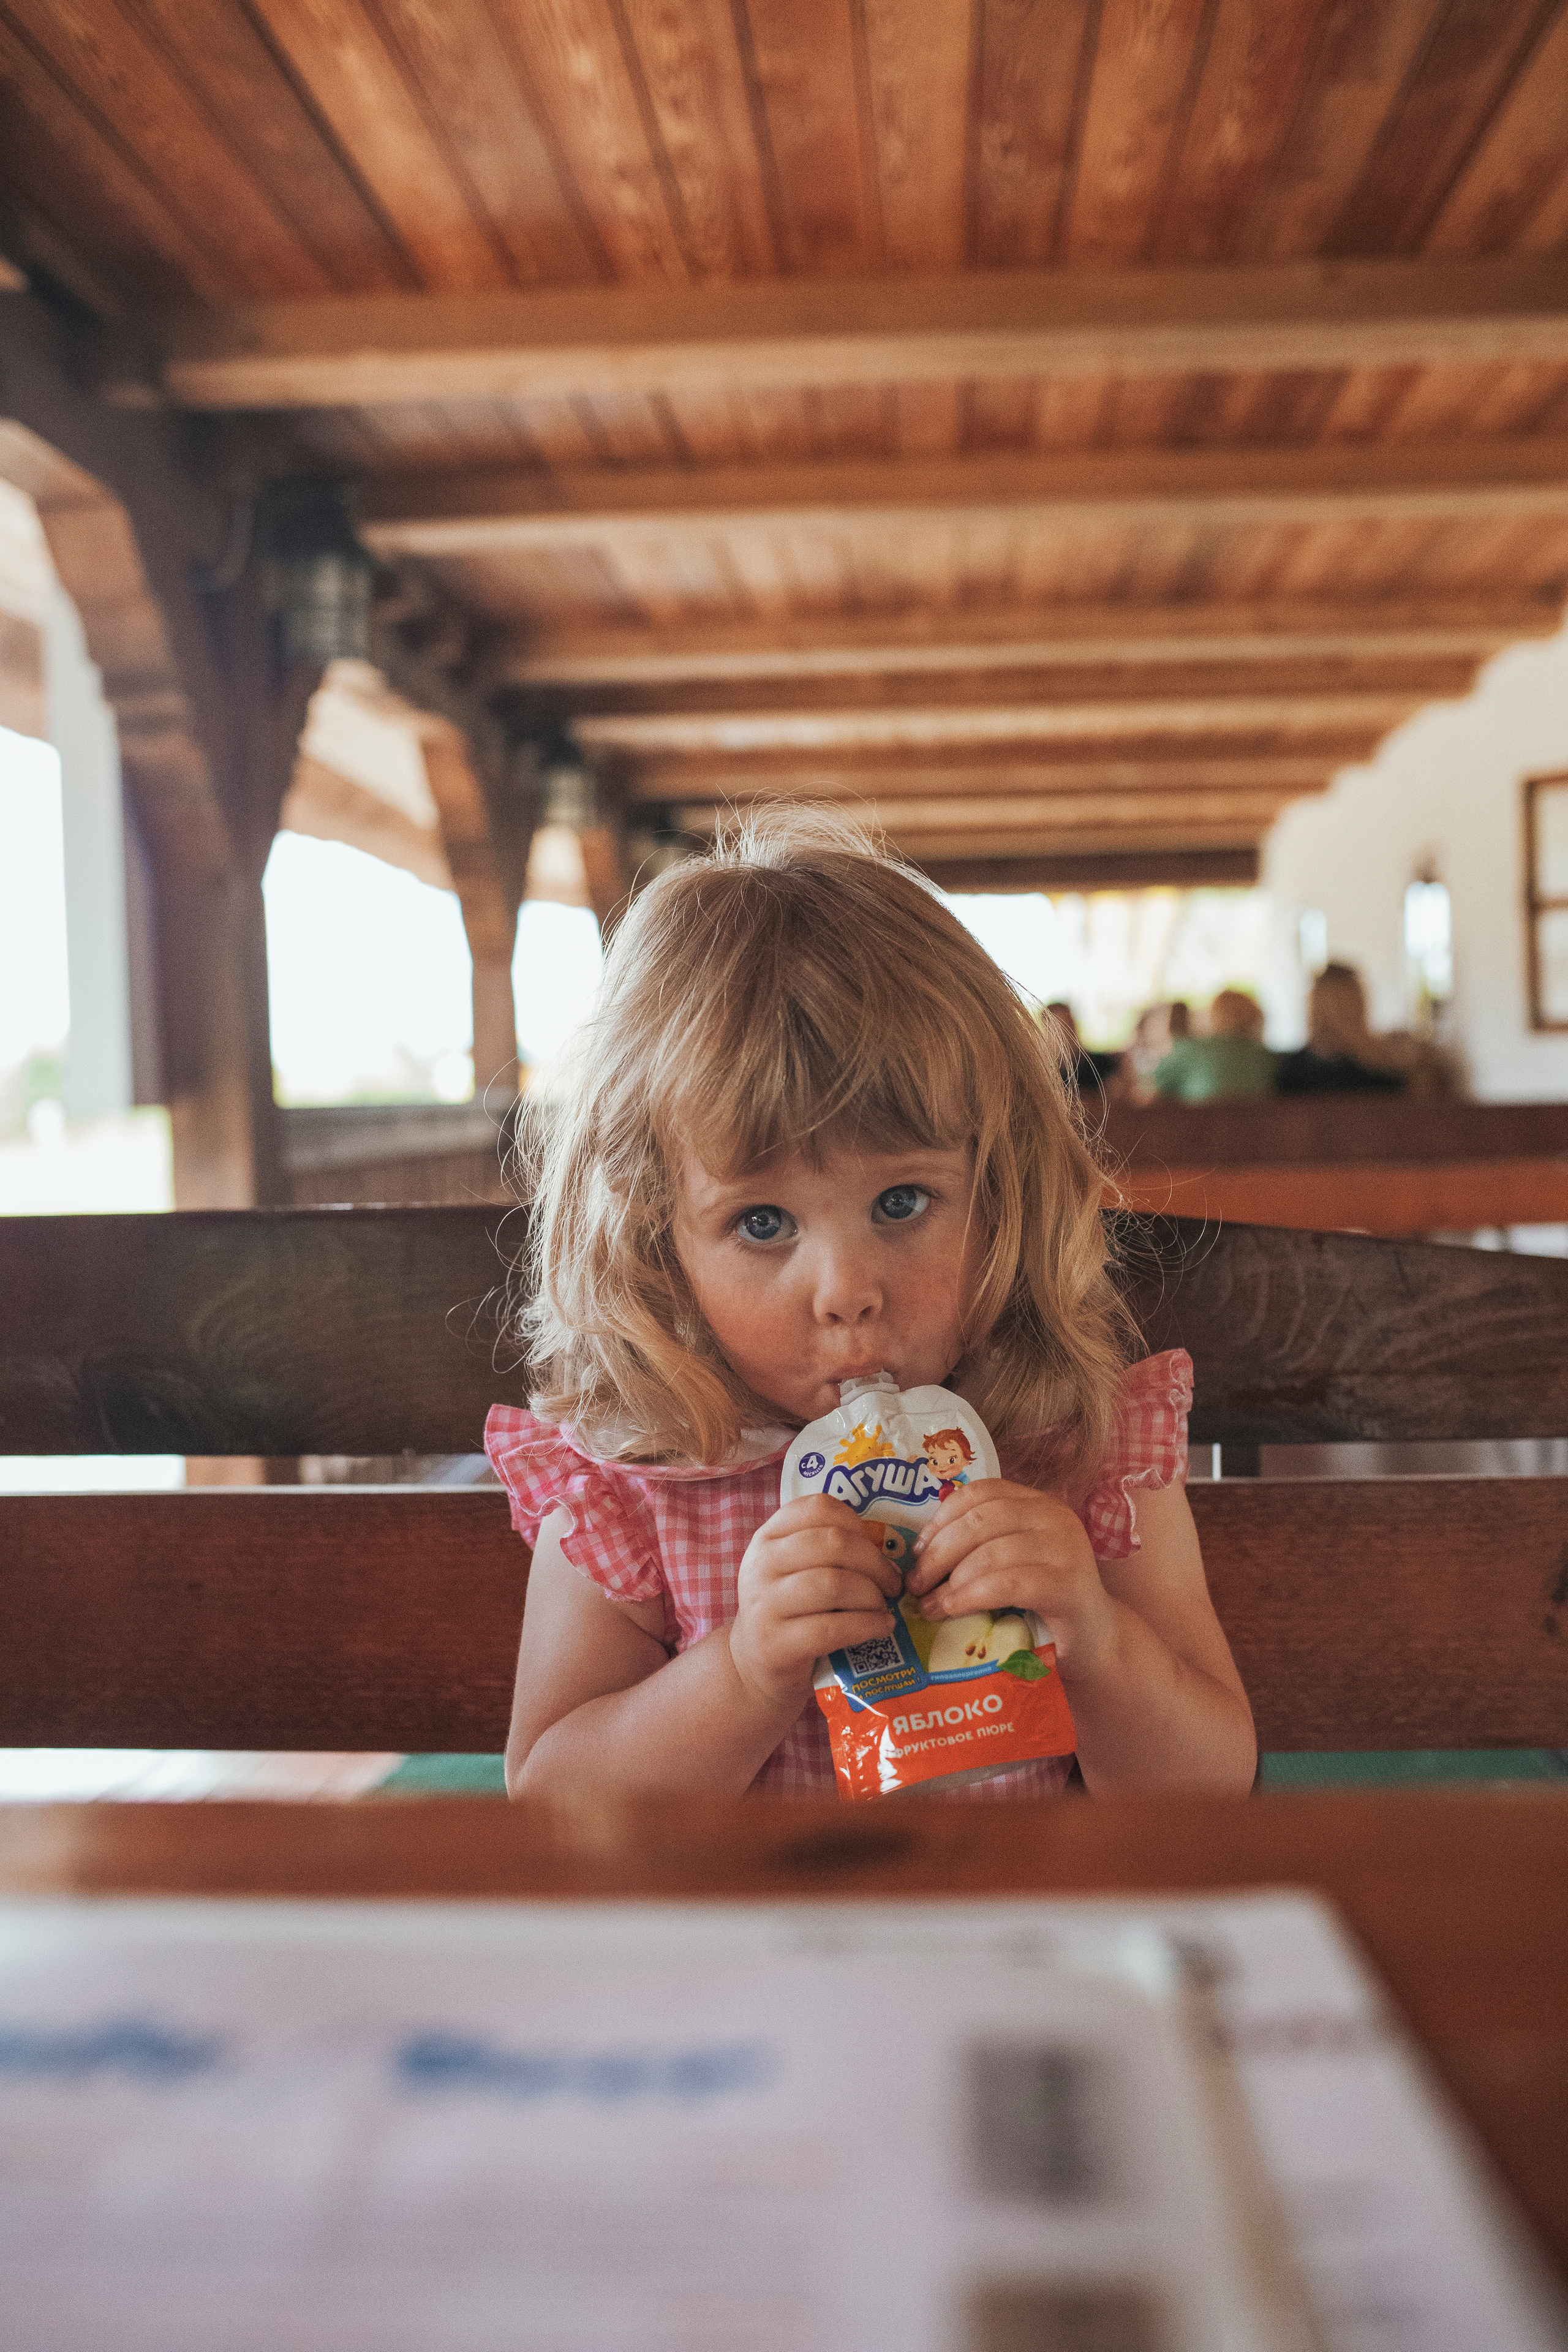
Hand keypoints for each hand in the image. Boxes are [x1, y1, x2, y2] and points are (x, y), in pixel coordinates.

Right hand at [729, 1496, 902, 1712]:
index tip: (875, 1547)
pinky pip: (832, 1628)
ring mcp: (764, 1604)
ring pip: (834, 1584)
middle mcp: (761, 1564)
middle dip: (875, 1563)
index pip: (819, 1508)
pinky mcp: (775, 1643)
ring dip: (872, 1595)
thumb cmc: (791, 1611)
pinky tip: (881, 1627)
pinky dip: (867, 1626)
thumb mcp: (797, 1570)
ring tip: (884, 1606)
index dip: (857, 1524)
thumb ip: (830, 1551)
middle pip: (833, 1543)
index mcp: (768, 1537)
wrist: (755, 1664)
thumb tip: (888, 1549)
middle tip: (893, 1582)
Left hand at [903, 1479, 1114, 1674]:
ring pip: (991, 1552)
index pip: (981, 1493)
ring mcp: (1065, 1548)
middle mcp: (1054, 1516)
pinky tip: (951, 1610)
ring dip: (950, 1580)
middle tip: (915, 1584)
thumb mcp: (1011, 1563)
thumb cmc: (1041, 1604)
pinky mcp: (1068, 1584)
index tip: (917, 1550)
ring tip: (928, 1605)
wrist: (1094, 1644)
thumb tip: (918, 1553)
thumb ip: (980, 1546)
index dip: (942, 1518)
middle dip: (939, 1552)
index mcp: (1037, 1503)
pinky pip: (1007, 1583)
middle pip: (981, 1520)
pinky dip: (971, 1596)